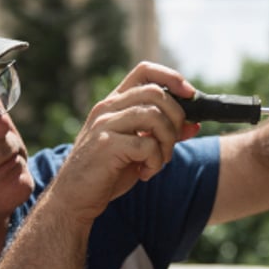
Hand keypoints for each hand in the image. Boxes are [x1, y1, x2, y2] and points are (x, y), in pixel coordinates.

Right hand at [49, 62, 202, 221]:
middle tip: (172, 142)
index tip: (189, 94)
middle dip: (176, 117)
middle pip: (156, 92)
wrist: (74, 198)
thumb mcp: (138, 149)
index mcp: (114, 103)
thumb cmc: (107, 172)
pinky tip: (145, 173)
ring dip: (167, 142)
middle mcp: (107, 108)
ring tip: (159, 161)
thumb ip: (162, 134)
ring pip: (154, 116)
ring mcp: (105, 125)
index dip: (172, 77)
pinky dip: (155, 162)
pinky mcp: (106, 145)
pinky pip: (147, 145)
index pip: (145, 71)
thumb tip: (194, 124)